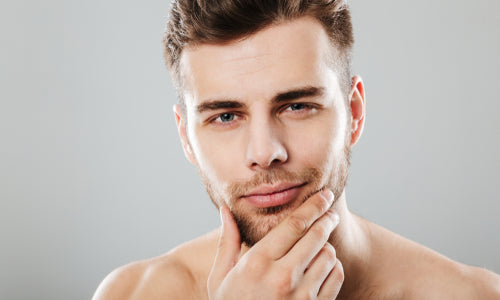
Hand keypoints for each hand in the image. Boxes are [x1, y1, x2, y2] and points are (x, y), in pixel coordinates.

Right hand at [207, 189, 343, 299]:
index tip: (323, 196)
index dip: (313, 206)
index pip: (294, 224)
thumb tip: (226, 210)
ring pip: (329, 254)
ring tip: (321, 243)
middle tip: (330, 211)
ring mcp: (301, 296)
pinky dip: (333, 267)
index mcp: (257, 263)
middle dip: (327, 218)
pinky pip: (336, 277)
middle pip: (316, 235)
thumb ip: (227, 242)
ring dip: (327, 245)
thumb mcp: (220, 278)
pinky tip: (323, 266)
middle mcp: (282, 277)